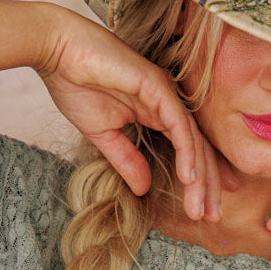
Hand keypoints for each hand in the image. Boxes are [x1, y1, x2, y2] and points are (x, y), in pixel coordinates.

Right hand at [38, 5, 235, 220]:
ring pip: (193, 141)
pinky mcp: (157, 86)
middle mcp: (168, 102)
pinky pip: (178, 125)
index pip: (188, 150)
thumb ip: (126, 160)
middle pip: (198, 149)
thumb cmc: (75, 85)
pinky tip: (190, 178)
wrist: (56, 52)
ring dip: (200, 178)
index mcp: (158, 112)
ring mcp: (166, 93)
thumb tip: (143, 189)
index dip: (202, 179)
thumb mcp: (103, 135)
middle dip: (208, 186)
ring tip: (202, 208)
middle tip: (214, 217)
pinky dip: (187, 153)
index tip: (209, 208)